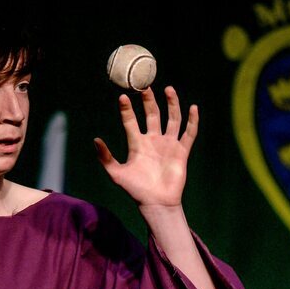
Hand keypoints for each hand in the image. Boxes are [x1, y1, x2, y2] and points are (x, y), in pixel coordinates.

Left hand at [93, 85, 198, 209]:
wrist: (156, 203)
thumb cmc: (135, 190)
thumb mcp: (116, 173)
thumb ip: (105, 157)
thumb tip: (95, 139)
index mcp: (137, 144)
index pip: (130, 121)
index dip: (127, 109)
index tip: (123, 96)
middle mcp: (153, 141)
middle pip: (152, 115)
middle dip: (149, 100)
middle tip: (145, 85)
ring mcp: (168, 145)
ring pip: (172, 119)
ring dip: (171, 104)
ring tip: (168, 89)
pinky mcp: (181, 152)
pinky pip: (189, 133)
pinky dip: (192, 121)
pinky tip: (193, 107)